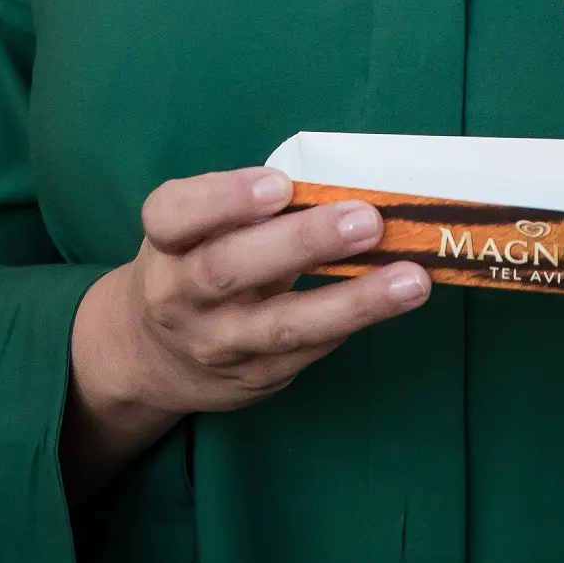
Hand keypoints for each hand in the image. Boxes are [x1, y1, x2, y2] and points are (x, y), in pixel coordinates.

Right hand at [63, 167, 428, 500]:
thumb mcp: (200, 227)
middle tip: (367, 220)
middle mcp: (179, 296)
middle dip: (301, 243)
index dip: (224, 199)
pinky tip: (392, 301)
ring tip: (411, 279)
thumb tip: (338, 185)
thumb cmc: (194, 262)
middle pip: (229, 269)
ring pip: (282, 325)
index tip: (280, 184)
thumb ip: (249, 206)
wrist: (151, 356)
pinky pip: (306, 351)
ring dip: (354, 301)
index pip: (175, 216)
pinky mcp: (252, 378)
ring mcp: (216, 344)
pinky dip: (351, 322)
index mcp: (166, 242)